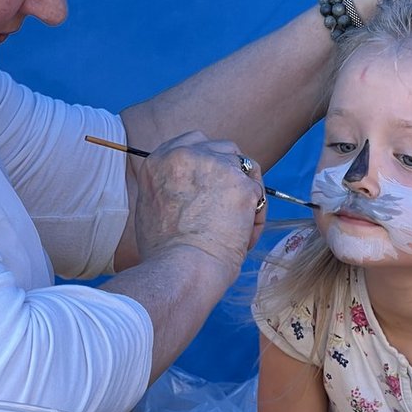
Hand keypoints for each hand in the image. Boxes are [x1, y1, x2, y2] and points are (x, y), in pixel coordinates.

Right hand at [132, 131, 264, 278]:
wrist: (180, 270)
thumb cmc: (164, 254)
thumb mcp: (152, 208)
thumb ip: (171, 187)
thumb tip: (191, 188)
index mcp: (160, 159)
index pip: (195, 140)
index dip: (209, 161)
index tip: (213, 184)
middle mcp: (186, 154)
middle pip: (225, 148)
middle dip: (232, 173)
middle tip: (228, 207)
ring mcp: (215, 166)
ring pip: (247, 169)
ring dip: (247, 195)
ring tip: (236, 229)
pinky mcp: (241, 184)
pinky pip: (259, 194)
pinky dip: (255, 217)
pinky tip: (242, 239)